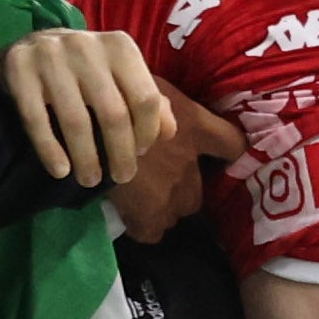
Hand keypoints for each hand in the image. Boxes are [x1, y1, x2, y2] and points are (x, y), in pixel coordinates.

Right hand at [1, 27, 172, 188]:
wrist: (31, 46)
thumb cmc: (85, 68)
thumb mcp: (120, 76)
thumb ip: (147, 101)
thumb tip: (169, 133)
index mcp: (119, 46)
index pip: (145, 98)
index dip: (146, 132)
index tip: (140, 152)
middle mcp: (86, 45)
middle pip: (113, 113)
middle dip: (120, 154)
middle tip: (121, 177)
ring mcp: (50, 56)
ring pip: (76, 121)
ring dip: (86, 158)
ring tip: (90, 180)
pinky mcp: (19, 68)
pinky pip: (36, 119)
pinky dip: (50, 150)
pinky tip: (60, 171)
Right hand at [113, 96, 244, 244]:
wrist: (86, 121)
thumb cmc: (112, 92)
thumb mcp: (144, 86)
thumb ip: (161, 104)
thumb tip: (161, 111)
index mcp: (194, 126)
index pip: (233, 144)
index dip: (232, 154)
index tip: (220, 160)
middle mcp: (190, 162)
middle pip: (200, 191)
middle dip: (183, 190)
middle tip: (157, 182)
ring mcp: (172, 190)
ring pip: (178, 211)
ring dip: (165, 208)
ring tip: (141, 198)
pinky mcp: (148, 213)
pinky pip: (151, 232)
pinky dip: (142, 227)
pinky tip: (128, 215)